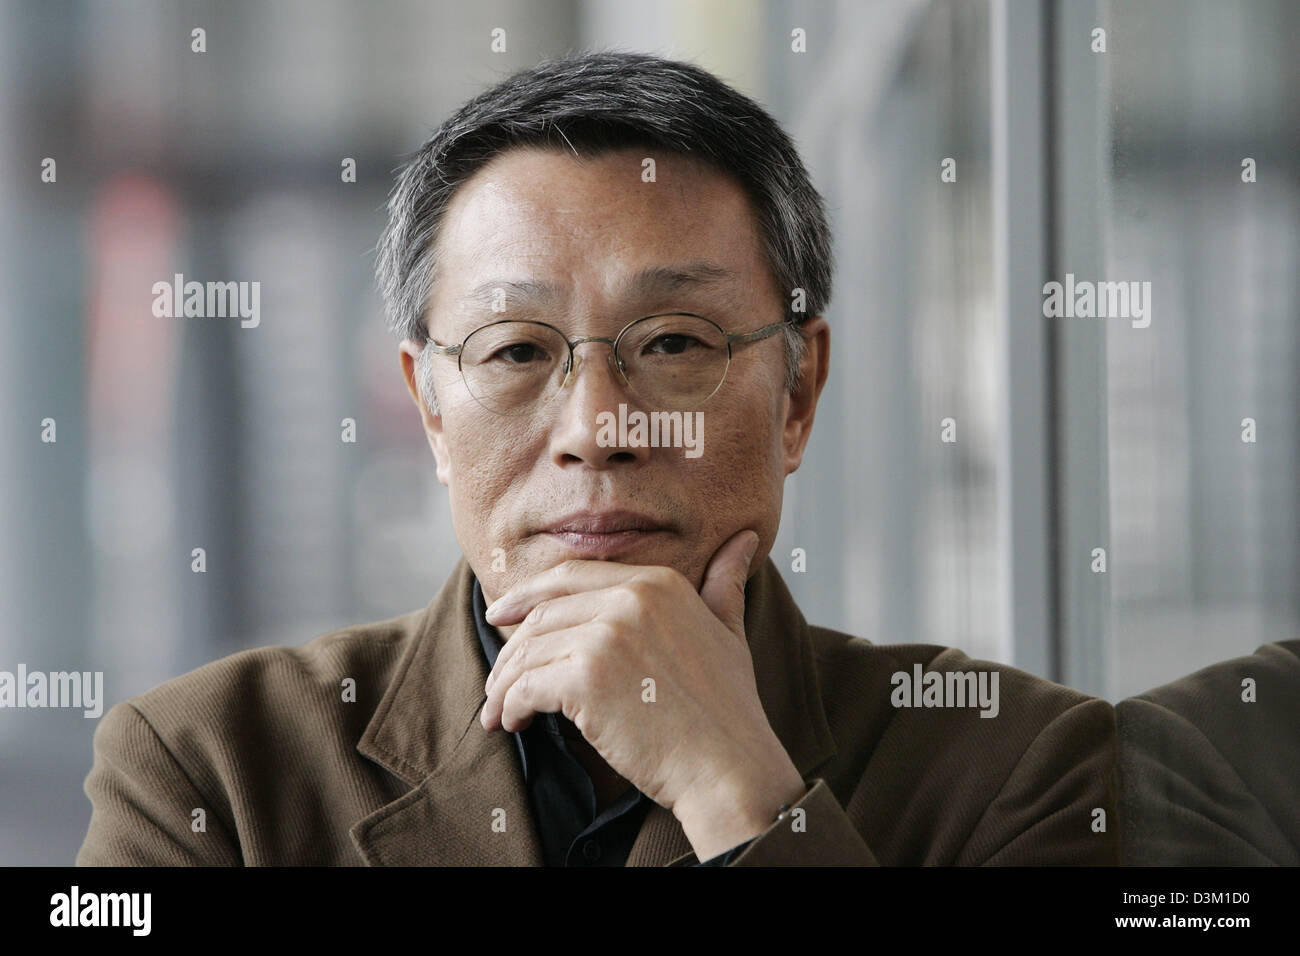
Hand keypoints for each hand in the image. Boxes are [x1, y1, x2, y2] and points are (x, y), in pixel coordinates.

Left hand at [480, 529, 806, 858]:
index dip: (527, 596)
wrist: (729, 767)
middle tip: (498, 680)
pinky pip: (525, 686)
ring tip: (500, 711)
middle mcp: (630, 598)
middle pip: (542, 614)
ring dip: (505, 684)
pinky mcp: (585, 679)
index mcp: (658, 583)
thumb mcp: (729, 632)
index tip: (501, 615)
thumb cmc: (728, 709)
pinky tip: (513, 723)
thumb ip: (724, 584)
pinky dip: (510, 706)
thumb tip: (746, 538)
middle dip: (511, 648)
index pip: (569, 577)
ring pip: (528, 651)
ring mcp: (606, 636)